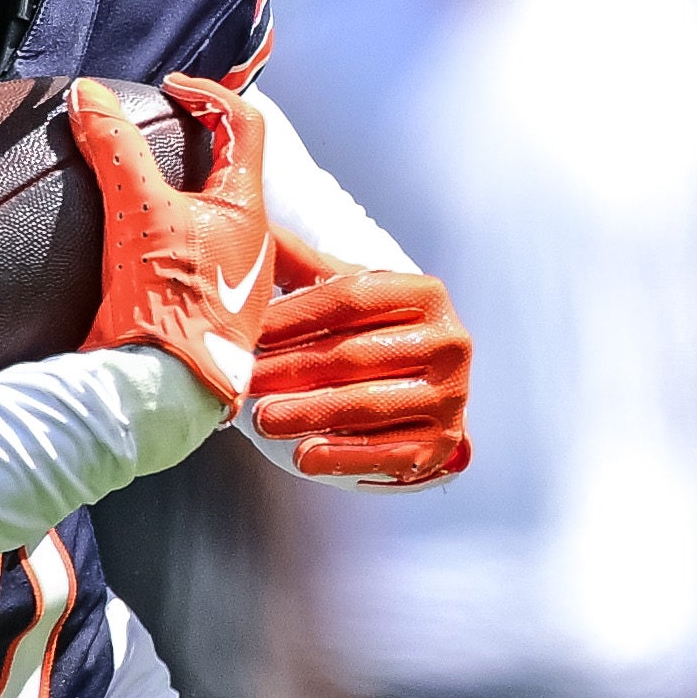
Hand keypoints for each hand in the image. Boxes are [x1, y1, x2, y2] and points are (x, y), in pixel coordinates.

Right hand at [70, 73, 268, 408]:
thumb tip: (88, 94)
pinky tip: (143, 250)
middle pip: (233, 174)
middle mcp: (254, 246)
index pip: (244, 126)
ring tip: (146, 189)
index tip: (170, 91)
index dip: (208, 95)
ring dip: (188, 197)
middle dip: (200, 146)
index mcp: (248, 212)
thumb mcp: (135, 211)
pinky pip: (201, 261)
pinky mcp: (209, 314)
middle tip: (160, 133)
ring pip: (219, 221)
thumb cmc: (164, 303)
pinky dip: (176, 240)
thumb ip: (114, 146)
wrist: (160, 391)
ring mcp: (236, 284)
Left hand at [245, 249, 473, 484]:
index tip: (250, 330)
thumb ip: (306, 270)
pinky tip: (303, 455)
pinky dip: (340, 454)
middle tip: (245, 381)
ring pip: (364, 403)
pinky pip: (383, 452)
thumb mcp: (351, 299)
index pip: (350, 298)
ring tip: (261, 419)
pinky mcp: (442, 443)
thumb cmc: (372, 339)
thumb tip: (250, 242)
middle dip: (290, 368)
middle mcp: (448, 342)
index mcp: (426, 294)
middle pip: (353, 353)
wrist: (424, 396)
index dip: (294, 314)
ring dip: (306, 413)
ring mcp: (451, 395)